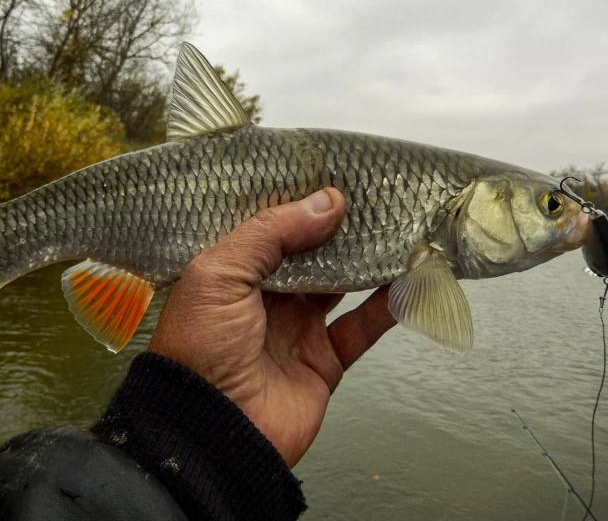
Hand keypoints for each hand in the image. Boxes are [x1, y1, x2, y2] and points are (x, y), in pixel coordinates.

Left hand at [147, 188, 396, 466]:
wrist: (210, 433)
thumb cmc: (198, 350)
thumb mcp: (218, 275)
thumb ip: (270, 233)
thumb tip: (326, 201)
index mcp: (232, 271)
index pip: (271, 227)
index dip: (301, 203)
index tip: (336, 174)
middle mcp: (264, 296)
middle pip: (311, 253)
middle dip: (341, 228)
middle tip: (377, 197)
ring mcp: (295, 329)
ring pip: (341, 285)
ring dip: (369, 262)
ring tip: (400, 229)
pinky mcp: (322, 361)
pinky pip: (361, 328)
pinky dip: (387, 307)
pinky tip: (408, 281)